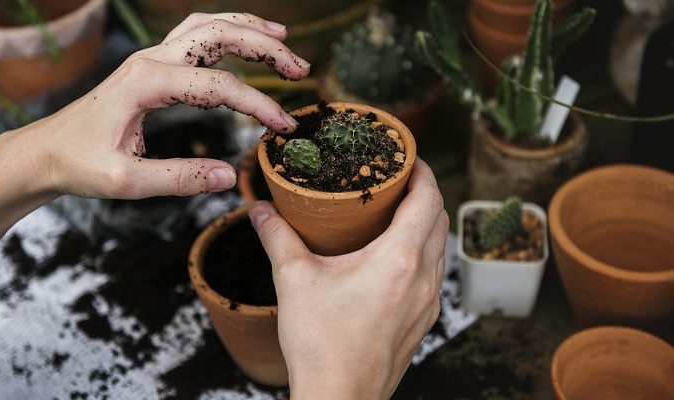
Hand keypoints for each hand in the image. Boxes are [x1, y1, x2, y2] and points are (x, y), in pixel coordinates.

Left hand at [23, 12, 309, 198]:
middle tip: (300, 68)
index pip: (218, 86)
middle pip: (218, 35)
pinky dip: (226, 31)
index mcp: (146, 83)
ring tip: (284, 38)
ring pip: (207, 25)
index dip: (258, 105)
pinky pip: (194, 36)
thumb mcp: (127, 182)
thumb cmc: (79, 165)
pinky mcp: (150, 66)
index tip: (284, 128)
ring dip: (248, 29)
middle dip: (265, 47)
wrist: (44, 151)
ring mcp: (150, 58)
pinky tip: (245, 40)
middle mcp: (150, 60)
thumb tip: (229, 176)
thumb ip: (180, 178)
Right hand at [250, 159, 448, 398]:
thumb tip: (259, 209)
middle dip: (424, 192)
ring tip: (394, 213)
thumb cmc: (321, 344)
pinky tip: (393, 257)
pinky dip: (422, 253)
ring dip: (425, 223)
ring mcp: (428, 303)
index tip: (407, 157)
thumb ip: (277, 237)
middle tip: (396, 180)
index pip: (428, 199)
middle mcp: (423, 279)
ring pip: (439, 248)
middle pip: (440, 219)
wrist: (338, 399)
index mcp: (399, 259)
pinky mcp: (423, 322)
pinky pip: (433, 274)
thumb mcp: (293, 280)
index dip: (422, 171)